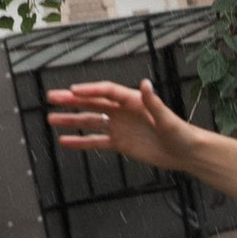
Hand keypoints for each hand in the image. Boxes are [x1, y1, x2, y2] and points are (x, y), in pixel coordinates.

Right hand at [45, 78, 185, 172]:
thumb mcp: (167, 118)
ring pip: (90, 122)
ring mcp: (119, 127)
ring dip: (71, 120)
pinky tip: (65, 141)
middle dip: (72, 100)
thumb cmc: (180, 133)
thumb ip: (153, 102)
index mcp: (133, 101)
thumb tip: (145, 84)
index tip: (73, 91)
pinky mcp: (119, 143)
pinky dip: (81, 142)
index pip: (107, 91)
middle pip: (93, 103)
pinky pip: (96, 141)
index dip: (90, 90)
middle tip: (53, 97)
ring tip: (51, 119)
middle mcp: (123, 111)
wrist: (185, 153)